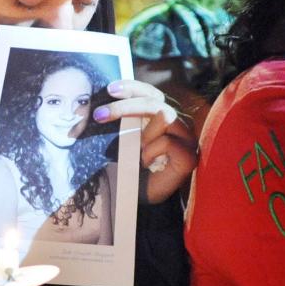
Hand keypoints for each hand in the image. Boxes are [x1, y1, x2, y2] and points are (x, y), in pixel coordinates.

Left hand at [93, 79, 196, 202]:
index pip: (151, 93)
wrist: (137, 198)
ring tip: (135, 153)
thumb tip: (94, 105)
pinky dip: (151, 152)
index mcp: (162, 116)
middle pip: (156, 101)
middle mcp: (179, 123)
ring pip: (165, 116)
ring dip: (142, 135)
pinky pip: (167, 142)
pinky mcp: (189, 157)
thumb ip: (119, 120)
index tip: (110, 89)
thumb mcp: (120, 139)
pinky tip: (146, 163)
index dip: (132, 87)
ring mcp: (187, 139)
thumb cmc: (128, 168)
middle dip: (125, 106)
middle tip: (99, 115)